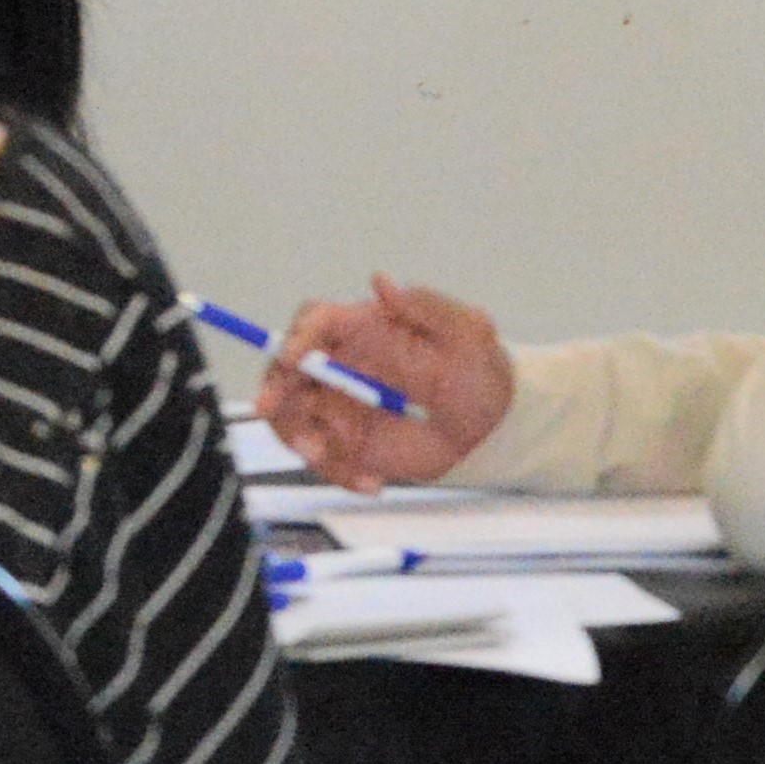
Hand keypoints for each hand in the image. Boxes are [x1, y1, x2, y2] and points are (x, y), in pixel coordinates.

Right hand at [254, 280, 515, 488]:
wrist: (491, 428)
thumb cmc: (479, 372)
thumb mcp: (467, 334)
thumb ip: (425, 306)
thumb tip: (382, 281)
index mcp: (364, 329)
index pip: (315, 322)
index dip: (298, 337)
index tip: (294, 360)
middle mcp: (341, 365)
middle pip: (285, 370)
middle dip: (274, 391)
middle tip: (275, 411)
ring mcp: (338, 405)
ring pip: (291, 418)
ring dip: (302, 439)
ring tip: (328, 457)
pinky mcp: (342, 442)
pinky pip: (322, 459)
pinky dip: (339, 473)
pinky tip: (373, 482)